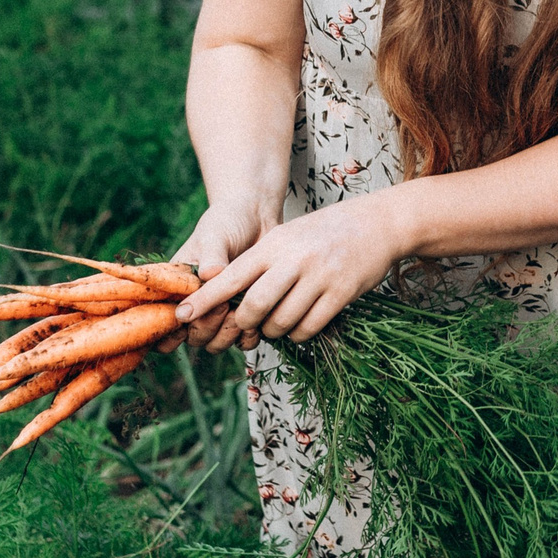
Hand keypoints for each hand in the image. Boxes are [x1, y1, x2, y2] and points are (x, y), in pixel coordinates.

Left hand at [175, 191, 411, 343]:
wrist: (376, 223)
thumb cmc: (323, 233)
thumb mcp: (287, 237)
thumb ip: (259, 264)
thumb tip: (228, 297)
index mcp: (273, 245)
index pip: (230, 277)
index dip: (204, 300)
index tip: (181, 315)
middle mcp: (293, 259)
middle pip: (253, 307)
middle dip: (244, 324)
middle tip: (249, 325)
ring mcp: (319, 276)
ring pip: (281, 321)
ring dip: (274, 331)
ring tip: (278, 323)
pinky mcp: (341, 293)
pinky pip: (308, 327)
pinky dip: (298, 334)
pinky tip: (301, 325)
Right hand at [175, 198, 276, 352]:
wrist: (259, 217)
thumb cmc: (228, 222)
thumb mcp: (214, 236)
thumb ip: (210, 257)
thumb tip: (209, 276)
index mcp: (179, 288)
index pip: (162, 322)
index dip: (167, 333)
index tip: (183, 321)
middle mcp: (199, 304)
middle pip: (193, 337)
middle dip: (205, 328)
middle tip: (221, 306)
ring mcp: (222, 311)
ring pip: (216, 343)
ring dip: (226, 334)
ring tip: (238, 311)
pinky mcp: (246, 313)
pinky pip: (243, 340)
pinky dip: (248, 337)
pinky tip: (256, 320)